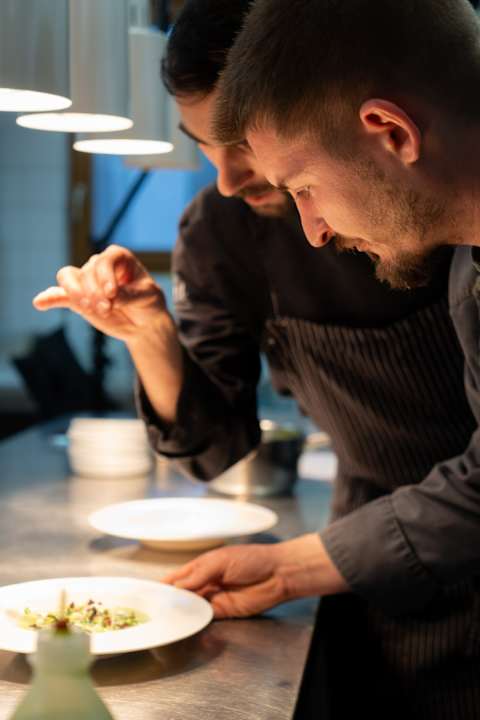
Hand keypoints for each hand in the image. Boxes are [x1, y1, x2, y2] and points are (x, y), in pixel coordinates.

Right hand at [32, 245, 169, 342]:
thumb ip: (129, 295)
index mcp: (118, 257)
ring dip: (76, 293)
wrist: (143, 323)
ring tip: (89, 309)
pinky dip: (49, 298)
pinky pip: (58, 295)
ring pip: (69, 278)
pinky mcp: (77, 299)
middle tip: (107, 308)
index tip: (112, 294)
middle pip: (86, 272)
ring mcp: (86, 281)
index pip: (104, 260)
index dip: (105, 276)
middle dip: (94, 291)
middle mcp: (99, 265)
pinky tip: (40, 303)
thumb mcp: (147, 297)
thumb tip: (110, 297)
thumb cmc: (148, 303)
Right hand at [162, 533, 349, 618]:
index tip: (148, 593)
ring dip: (181, 612)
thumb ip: (198, 575)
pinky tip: (185, 622)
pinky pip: (205, 617)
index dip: (164, 584)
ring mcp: (214, 598)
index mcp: (202, 566)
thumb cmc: (250, 559)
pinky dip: (195, 620)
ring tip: (165, 618)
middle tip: (153, 610)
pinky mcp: (224, 612)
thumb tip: (178, 586)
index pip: (177, 577)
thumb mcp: (220, 561)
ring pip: (191, 607)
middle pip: (182, 594)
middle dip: (169, 601)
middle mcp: (205, 582)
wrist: (277, 574)